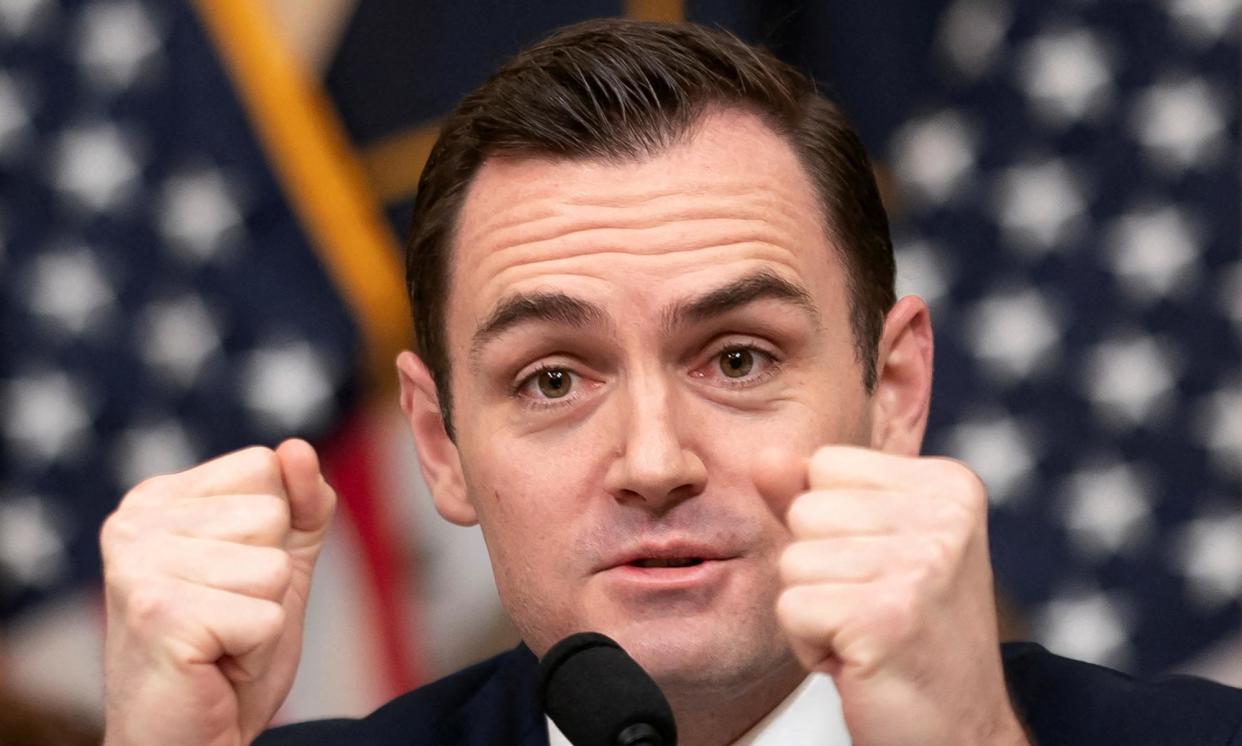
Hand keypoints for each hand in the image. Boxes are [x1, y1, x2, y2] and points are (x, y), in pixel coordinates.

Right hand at [101, 439, 335, 745]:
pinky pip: (268, 617)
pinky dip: (256, 652)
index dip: (274, 531)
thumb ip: (300, 505)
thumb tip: (297, 448)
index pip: (264, 465)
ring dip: (263, 617)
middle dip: (269, 579)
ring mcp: (139, 567)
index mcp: (157, 498)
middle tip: (225, 618)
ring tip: (218, 641)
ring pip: (273, 568)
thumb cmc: (228, 650)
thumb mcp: (279, 564)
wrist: (185, 740)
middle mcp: (134, 522)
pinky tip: (214, 665)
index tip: (232, 577)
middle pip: (271, 514)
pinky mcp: (160, 615)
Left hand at [755, 445, 1026, 745]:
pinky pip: (790, 607)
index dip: (831, 525)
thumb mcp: (869, 548)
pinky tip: (857, 659)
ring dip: (814, 609)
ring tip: (865, 633)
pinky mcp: (887, 615)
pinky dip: (809, 644)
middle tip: (871, 609)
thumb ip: (814, 495)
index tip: (879, 573)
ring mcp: (921, 565)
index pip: (825, 464)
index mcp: (948, 485)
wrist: (959, 732)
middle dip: (818, 569)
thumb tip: (764, 456)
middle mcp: (944, 516)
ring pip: (793, 559)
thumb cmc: (909, 637)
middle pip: (805, 510)